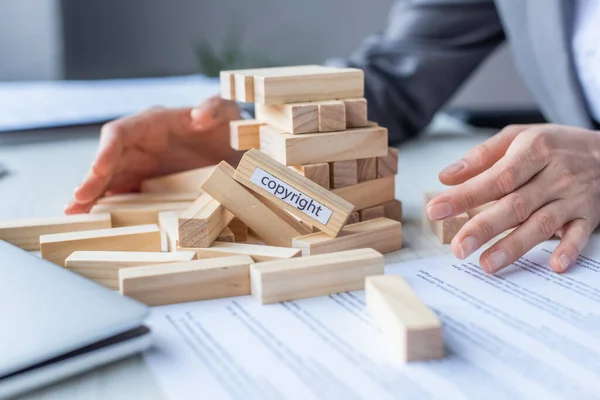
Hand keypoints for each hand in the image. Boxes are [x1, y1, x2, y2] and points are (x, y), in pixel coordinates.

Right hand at [65, 95, 240, 213]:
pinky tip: (94, 221)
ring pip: (110, 180)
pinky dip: (109, 207)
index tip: (98, 169)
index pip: (120, 133)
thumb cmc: (226, 126)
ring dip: (93, 197)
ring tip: (75, 217)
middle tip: (78, 203)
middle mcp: (140, 144)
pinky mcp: (147, 184)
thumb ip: (216, 108)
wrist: (235, 149)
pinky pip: (124, 194)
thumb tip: (200, 114)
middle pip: (107, 160)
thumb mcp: (227, 113)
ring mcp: (141, 165)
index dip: (107, 150)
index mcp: (153, 123)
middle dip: (92, 181)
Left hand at [426, 124, 599, 273]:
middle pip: (515, 205)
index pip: (495, 177)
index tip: (436, 209)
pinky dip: (568, 250)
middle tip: (459, 248)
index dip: (465, 195)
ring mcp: (573, 198)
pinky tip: (554, 265)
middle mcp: (554, 175)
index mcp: (534, 151)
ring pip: (542, 224)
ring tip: (487, 264)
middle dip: (484, 228)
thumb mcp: (518, 137)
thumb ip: (481, 156)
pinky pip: (580, 235)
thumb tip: (446, 176)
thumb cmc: (554, 145)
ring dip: (515, 246)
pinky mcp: (590, 216)